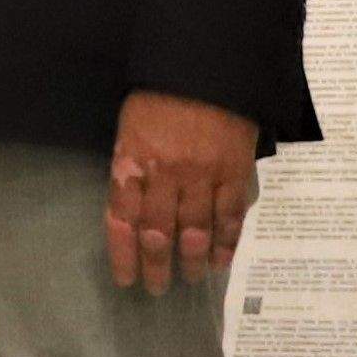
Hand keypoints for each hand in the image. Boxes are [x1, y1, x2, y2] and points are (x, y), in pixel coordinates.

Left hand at [105, 91, 261, 292]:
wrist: (205, 67)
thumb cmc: (158, 96)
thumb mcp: (129, 129)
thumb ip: (131, 169)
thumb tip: (134, 210)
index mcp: (132, 162)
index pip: (122, 220)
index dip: (123, 254)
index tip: (126, 280)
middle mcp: (165, 175)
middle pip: (158, 233)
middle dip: (157, 266)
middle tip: (159, 289)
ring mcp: (203, 175)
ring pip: (196, 230)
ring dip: (192, 260)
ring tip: (190, 279)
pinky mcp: (234, 171)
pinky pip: (230, 215)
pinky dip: (226, 241)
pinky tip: (222, 260)